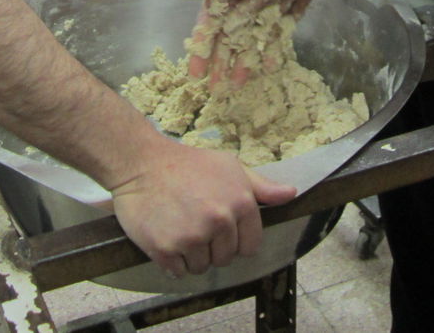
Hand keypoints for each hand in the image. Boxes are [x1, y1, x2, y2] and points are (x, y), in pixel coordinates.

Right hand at [109, 138, 296, 276]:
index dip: (235, 240)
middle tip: (195, 222)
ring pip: (201, 267)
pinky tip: (166, 236)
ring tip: (179, 226)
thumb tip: (291, 194)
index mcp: (240, 203)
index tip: (220, 228)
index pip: (249, 246)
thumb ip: (261, 187)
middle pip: (225, 259)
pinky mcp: (165, 248)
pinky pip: (177, 271)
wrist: (141, 162)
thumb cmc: (187, 164)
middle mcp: (219, 221)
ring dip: (191, 255)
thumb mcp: (229, 167)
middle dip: (212, 246)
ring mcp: (192, 236)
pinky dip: (171, 260)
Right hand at [183, 0, 294, 81]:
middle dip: (221, 62)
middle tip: (216, 91)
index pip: (210, 24)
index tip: (195, 74)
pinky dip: (272, 44)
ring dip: (244, 58)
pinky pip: (276, 26)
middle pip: (228, 35)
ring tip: (241, 85)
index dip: (202, 48)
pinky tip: (271, 62)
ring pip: (250, 34)